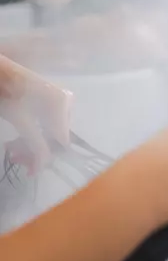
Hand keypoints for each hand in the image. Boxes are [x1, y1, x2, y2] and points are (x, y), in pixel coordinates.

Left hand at [0, 55, 72, 173]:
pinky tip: (20, 138)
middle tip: (17, 158)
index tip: (29, 168)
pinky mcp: (49, 96)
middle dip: (35, 149)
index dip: (46, 156)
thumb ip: (35, 146)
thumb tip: (41, 169)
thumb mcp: (20, 120)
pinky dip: (33, 130)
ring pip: (49, 129)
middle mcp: (67, 101)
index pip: (61, 140)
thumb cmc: (7, 91)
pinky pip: (46, 120)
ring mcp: (59, 98)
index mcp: (63, 104)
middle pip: (55, 135)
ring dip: (32, 142)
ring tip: (14, 148)